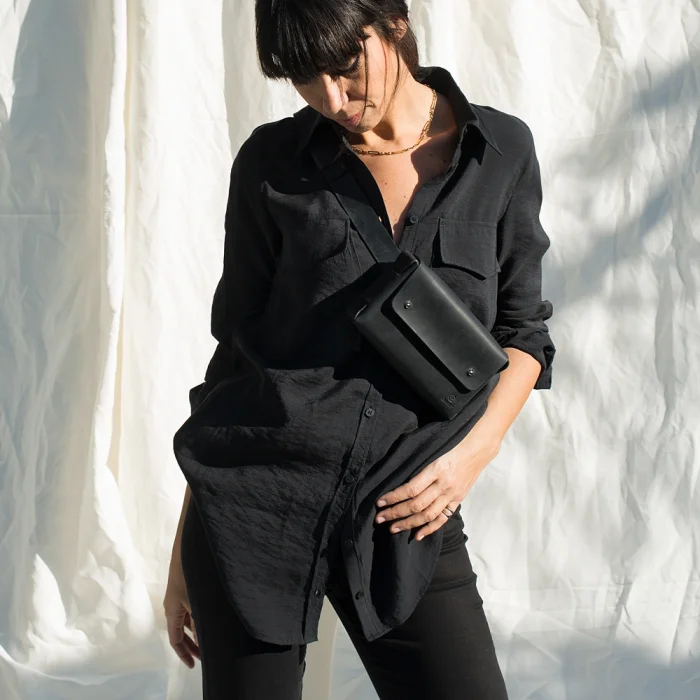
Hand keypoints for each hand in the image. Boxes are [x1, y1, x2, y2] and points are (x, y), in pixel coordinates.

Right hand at [164, 557, 199, 668]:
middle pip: (180, 632)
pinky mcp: (186, 587)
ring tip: (209, 640)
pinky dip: (197, 619)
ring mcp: (179, 596)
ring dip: (195, 632)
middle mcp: (173, 605)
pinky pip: (190, 610)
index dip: (183, 653)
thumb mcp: (194, 601)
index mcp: (171, 611)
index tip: (194, 664)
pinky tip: (207, 620)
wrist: (190, 547)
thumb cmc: (190, 573)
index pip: (175, 640)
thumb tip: (200, 639)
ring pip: (186, 621)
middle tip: (204, 657)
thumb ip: (198, 621)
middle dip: (191, 645)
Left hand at [374, 435, 500, 540]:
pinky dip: (429, 528)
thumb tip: (398, 485)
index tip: (380, 502)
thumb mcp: (433, 453)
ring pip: (428, 515)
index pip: (411, 489)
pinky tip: (416, 535)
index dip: (394, 497)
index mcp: (436, 470)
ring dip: (408, 523)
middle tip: (380, 518)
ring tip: (393, 528)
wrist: (476, 452)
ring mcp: (452, 495)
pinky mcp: (457, 501)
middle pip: (417, 505)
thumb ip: (419, 470)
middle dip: (396, 513)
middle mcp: (444, 485)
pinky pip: (442, 519)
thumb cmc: (451, 448)